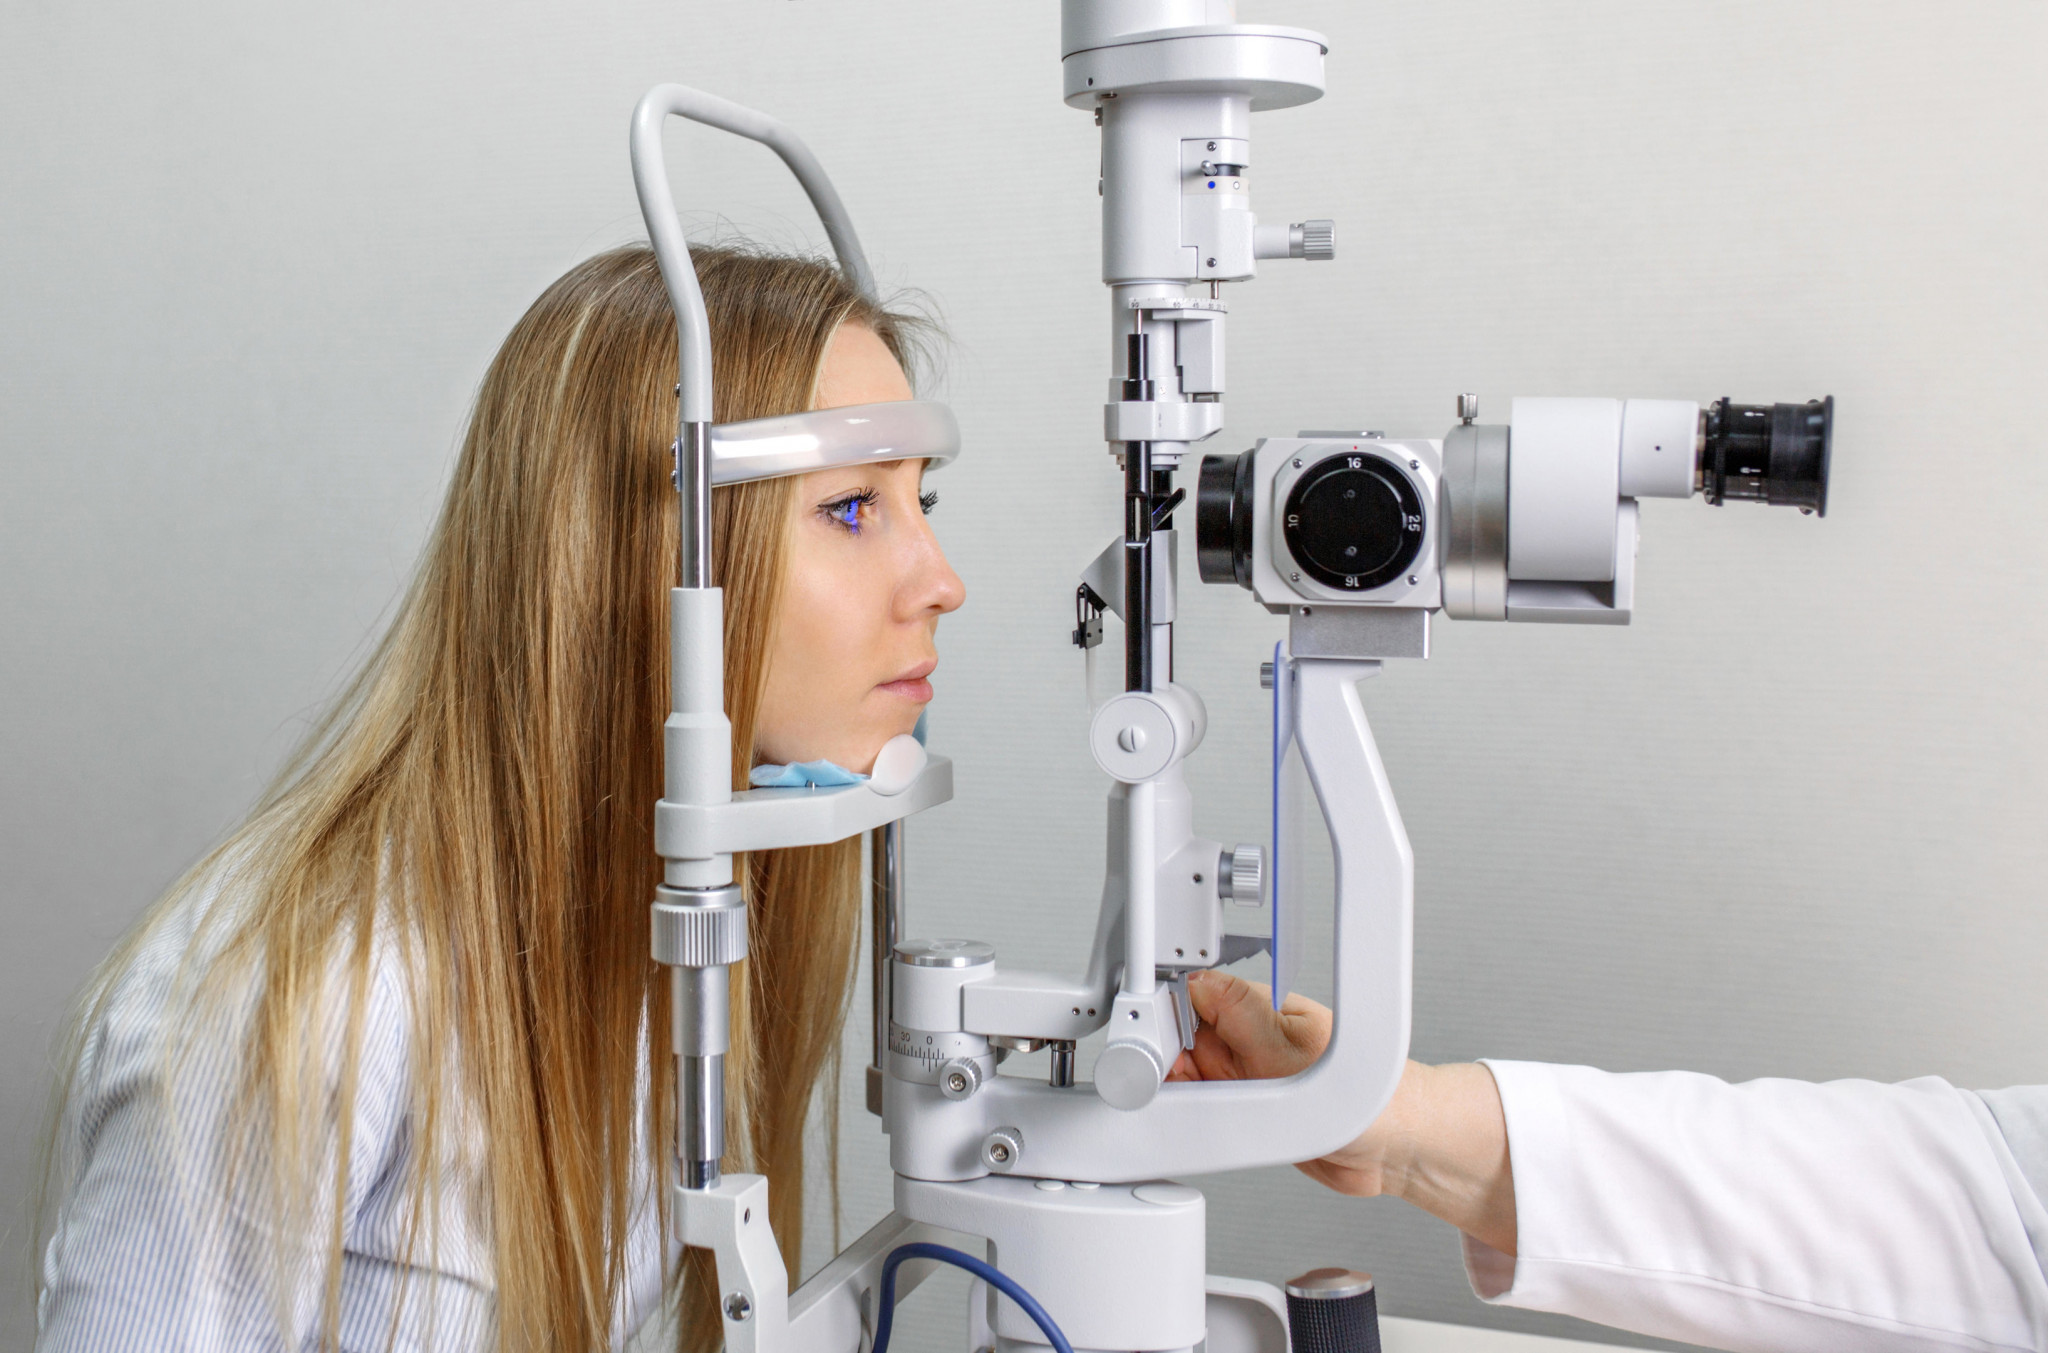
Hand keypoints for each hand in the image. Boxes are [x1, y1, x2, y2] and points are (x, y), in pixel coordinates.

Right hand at [1167, 969, 1517, 1254]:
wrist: (1398, 1148)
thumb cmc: (1373, 1094)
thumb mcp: (1291, 1048)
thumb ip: (1238, 1014)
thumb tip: (1194, 980)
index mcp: (1255, 1010)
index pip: (1188, 1000)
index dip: (1163, 1022)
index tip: (1152, 1047)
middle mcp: (1246, 1041)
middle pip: (1177, 1043)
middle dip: (1165, 1064)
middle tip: (1171, 1085)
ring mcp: (1244, 1078)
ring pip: (1186, 1081)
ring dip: (1180, 1096)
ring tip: (1191, 1107)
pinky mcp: (1247, 1113)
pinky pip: (1204, 1114)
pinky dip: (1196, 1122)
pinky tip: (1198, 1126)